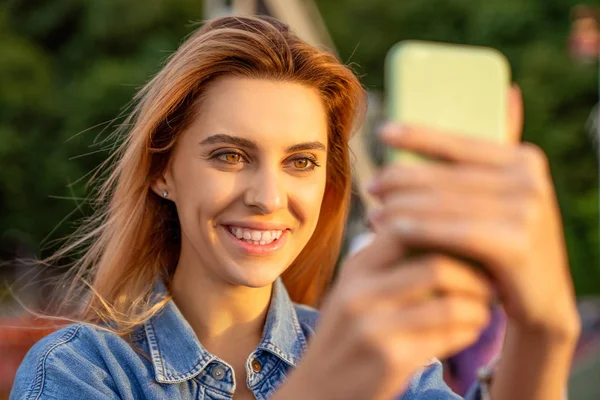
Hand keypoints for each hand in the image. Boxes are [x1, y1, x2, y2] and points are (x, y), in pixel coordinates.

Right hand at [276, 235, 494, 399]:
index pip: (406, 228)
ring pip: (449, 305)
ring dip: (478, 307)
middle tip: (490, 282)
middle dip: (474, 275)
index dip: (446, 232)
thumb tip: (440, 236)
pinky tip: (470, 330)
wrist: (315, 392)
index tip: (469, 245)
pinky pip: (447, 338)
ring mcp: (373, 327)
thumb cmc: (345, 338)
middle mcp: (360, 293)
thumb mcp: (352, 293)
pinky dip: (469, 331)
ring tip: (484, 309)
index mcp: (354, 269)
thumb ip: (385, 266)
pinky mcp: (390, 359)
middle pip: (436, 267)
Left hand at [368, 86, 579, 339]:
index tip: (382, 133)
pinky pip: (451, 231)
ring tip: (373, 213)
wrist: (542, 300)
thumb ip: (495, 158)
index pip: (459, 141)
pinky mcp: (516, 243)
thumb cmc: (509, 243)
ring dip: (399, 208)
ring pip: (442, 204)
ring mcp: (527, 210)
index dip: (418, 134)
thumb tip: (508, 92)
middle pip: (444, 175)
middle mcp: (529, 179)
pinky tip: (389, 229)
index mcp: (523, 159)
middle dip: (400, 180)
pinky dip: (416, 229)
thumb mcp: (504, 199)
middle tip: (371, 186)